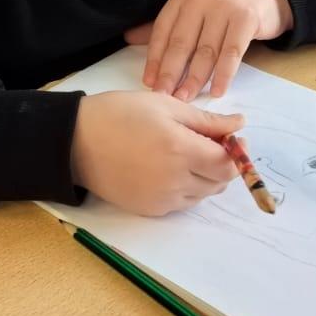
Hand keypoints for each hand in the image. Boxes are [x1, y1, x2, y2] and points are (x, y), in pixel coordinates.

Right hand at [70, 91, 241, 216]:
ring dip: (204, 177)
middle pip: (219, 182)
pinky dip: (184, 187)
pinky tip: (166, 168)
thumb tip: (239, 125)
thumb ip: (206, 120)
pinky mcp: (150, 210)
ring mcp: (163, 200)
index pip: (228, 163)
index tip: (230, 137)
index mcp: (181, 150)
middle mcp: (176, 181)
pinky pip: (181, 202)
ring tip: (183, 153)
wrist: (75, 142)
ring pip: (202, 195)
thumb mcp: (164, 105)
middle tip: (206, 142)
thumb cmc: (119, 114)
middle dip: (221, 163)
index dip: (236, 151)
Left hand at [137, 0, 292, 99]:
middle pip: (181, 42)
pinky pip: (231, 53)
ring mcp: (224, 6)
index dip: (154, 58)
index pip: (162, 30)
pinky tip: (216, 91)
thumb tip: (129, 39)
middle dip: (171, 73)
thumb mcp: (194, 12)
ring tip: (186, 99)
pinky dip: (223, 74)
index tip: (148, 83)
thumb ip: (167, 27)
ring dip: (194, 78)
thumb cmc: (224, 9)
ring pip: (205, 50)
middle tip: (163, 96)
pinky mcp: (246, 18)